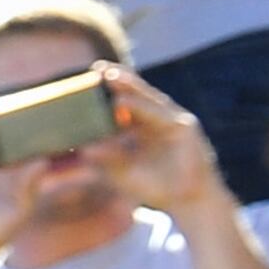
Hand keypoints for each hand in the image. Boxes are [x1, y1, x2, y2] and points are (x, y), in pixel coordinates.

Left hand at [95, 62, 223, 215]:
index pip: (123, 103)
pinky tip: (121, 102)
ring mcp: (172, 121)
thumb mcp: (120, 171)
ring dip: (128, 86)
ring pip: (147, 99)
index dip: (108, 91)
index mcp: (142, 127)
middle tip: (95, 67)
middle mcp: (157, 120)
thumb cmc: (154, 186)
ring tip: (107, 74)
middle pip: (136, 94)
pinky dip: (140, 107)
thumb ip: (103, 160)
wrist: (186, 202)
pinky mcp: (184, 128)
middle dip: (118, 79)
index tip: (86, 79)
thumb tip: (82, 149)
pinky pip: (159, 114)